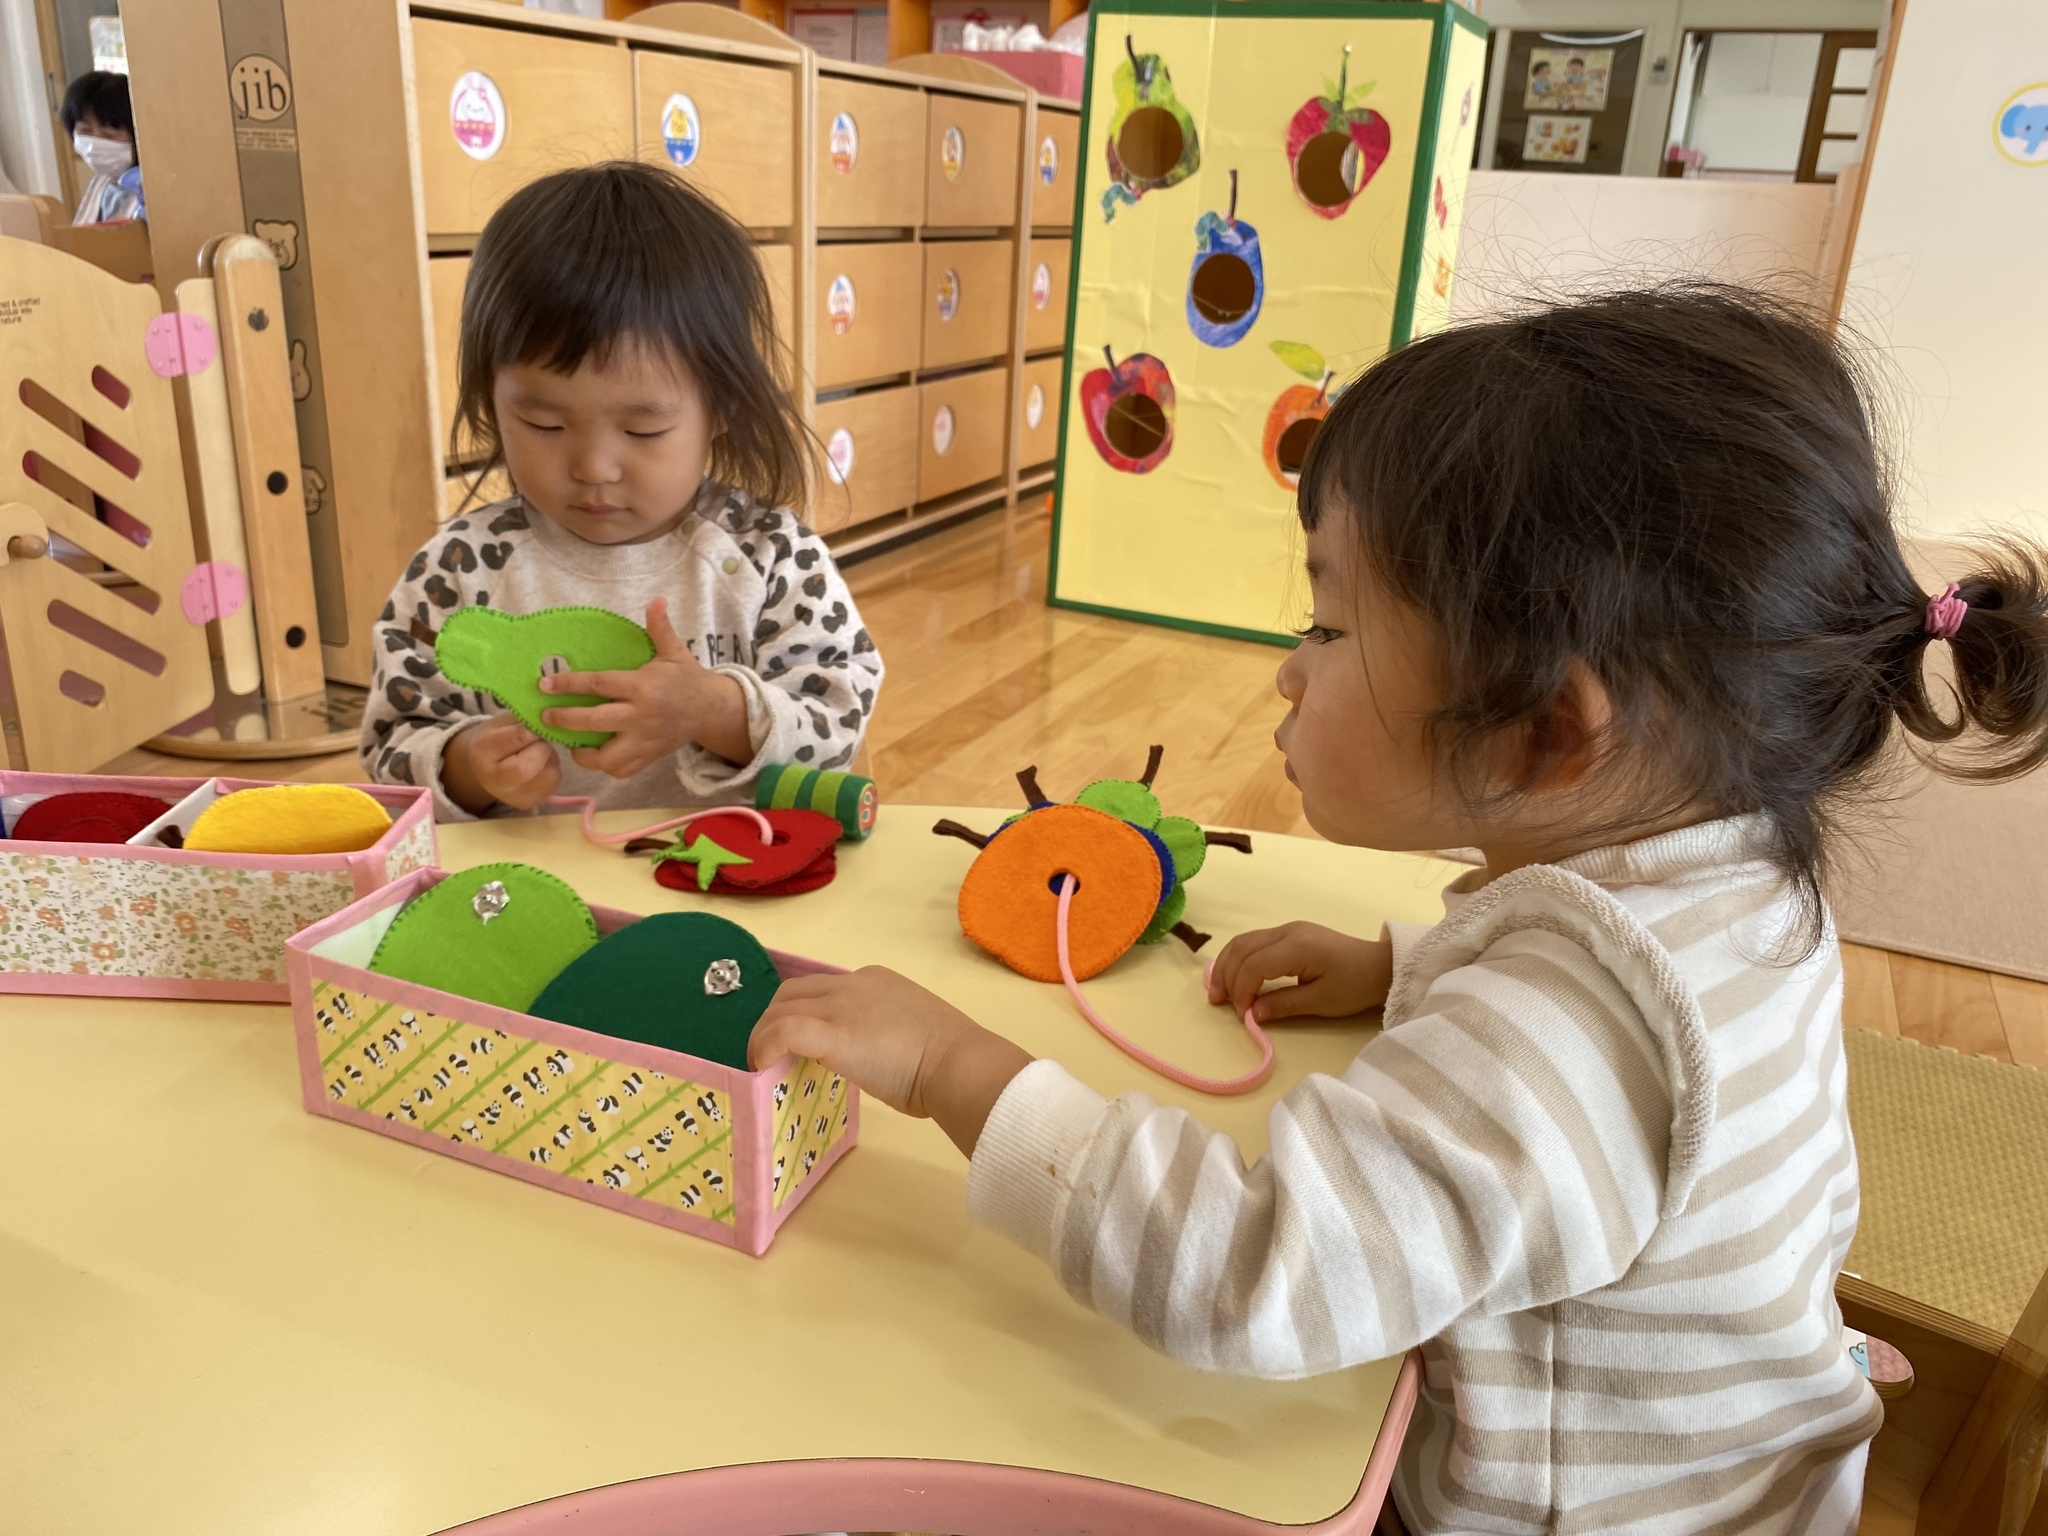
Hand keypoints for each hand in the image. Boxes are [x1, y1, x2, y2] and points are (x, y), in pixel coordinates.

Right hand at [441, 715, 561, 814]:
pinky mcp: (527, 803)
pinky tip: (542, 764)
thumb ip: (524, 720)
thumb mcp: (504, 721)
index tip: (540, 723)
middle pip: (528, 767)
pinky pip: (553, 784)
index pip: (517, 738)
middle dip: (542, 748)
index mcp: (482, 751)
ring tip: (540, 751)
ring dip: (551, 759)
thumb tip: (552, 721)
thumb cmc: (498, 736)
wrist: (485, 766)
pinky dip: (553, 770)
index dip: (534, 729)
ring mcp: (510, 796)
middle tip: (541, 740)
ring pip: (548, 776)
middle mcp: (492, 780)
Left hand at [538, 597, 753, 774]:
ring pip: (606, 757)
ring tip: (571, 743)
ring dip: (584, 753)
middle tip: (546, 716)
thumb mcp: (675, 651)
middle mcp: (641, 716)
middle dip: (565, 719)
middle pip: (594, 721)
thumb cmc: (686, 679)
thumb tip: (657, 599)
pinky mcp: (649, 756)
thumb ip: (660, 628)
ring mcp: (645, 740)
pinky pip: (622, 770)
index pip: (599, 684)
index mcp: (643, 687)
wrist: (710, 711)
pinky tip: (596, 756)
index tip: (546, 684)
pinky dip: (606, 767)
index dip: (569, 684)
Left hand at [749, 967, 1033, 1157]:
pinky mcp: (833, 1032)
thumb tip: (867, 1058)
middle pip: (793, 992)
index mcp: (875, 980)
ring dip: (763, 1036)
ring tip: (762, 1065)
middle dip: (773, 1020)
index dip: (802, 1014)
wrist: (959, 1063)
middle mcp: (854, 984)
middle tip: (770, 1054)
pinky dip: (764, 1045)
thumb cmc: (948, 1059)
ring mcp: (842, 1005)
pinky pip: (782, 1031)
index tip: (797, 1044)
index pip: (823, 990)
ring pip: (781, 1008)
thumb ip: (882, 1033)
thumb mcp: (911, 1031)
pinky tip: (762, 1066)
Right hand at [1206, 922, 1393, 1022]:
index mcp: (1297, 947)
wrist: (1380, 966)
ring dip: (1227, 965)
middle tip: (1219, 1002)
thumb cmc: (1355, 985)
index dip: (1242, 990)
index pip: (1255, 965)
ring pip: (1244, 941)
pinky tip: (1234, 976)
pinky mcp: (1289, 934)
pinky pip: (1254, 942)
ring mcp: (1287, 929)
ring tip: (1219, 991)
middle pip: (1243, 948)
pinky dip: (1239, 959)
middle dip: (1226, 976)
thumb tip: (1252, 1014)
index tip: (1242, 1015)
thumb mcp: (1321, 1002)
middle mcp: (1287, 932)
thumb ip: (1284, 1005)